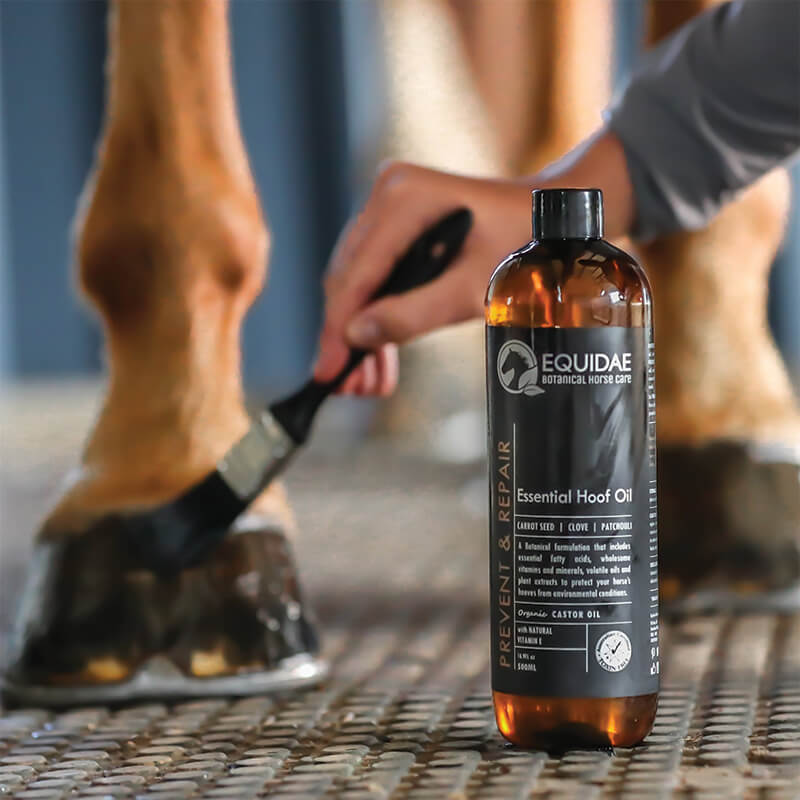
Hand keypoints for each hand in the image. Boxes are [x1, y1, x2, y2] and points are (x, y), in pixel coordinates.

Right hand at [314, 161, 532, 394]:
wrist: (548, 218)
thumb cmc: (524, 247)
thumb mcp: (474, 290)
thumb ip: (413, 314)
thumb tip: (356, 336)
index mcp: (405, 199)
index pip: (357, 274)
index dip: (338, 328)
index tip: (327, 372)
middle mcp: (389, 194)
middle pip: (350, 277)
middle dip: (347, 335)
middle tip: (348, 387)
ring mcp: (392, 206)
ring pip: (359, 280)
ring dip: (360, 331)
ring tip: (364, 382)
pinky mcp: (399, 223)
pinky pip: (377, 273)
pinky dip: (377, 313)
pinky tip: (379, 354)